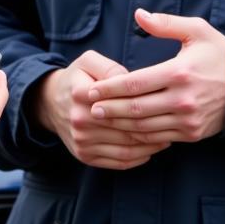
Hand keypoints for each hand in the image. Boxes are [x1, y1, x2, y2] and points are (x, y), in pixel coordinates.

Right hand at [32, 50, 169, 169]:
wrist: (51, 103)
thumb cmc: (78, 79)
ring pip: (126, 149)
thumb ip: (110, 68)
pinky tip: (152, 150)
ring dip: (151, 146)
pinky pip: (118, 162)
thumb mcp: (89, 61)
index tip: (166, 103)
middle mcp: (80, 120)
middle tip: (173, 123)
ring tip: (167, 137)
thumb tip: (131, 80)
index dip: (147, 105)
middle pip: (127, 128)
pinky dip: (139, 158)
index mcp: (81, 93)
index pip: (123, 103)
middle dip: (154, 128)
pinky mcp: (84, 156)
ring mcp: (81, 141)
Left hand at [86, 9, 224, 143]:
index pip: (135, 83)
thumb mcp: (198, 31)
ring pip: (145, 126)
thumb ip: (166, 23)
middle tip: (88, 107)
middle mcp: (183, 99)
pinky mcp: (192, 133)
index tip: (92, 88)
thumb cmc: (220, 55)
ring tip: (101, 118)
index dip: (110, 87)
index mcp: (180, 72)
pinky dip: (139, 135)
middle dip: (109, 108)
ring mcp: (188, 119)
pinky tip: (125, 130)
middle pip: (136, 108)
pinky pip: (159, 137)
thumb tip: (139, 14)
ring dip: (120, 124)